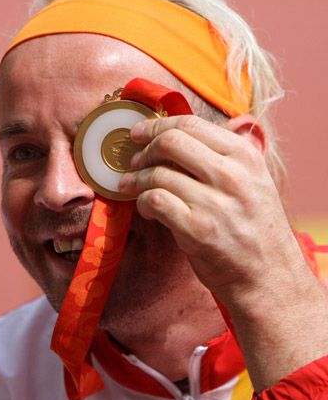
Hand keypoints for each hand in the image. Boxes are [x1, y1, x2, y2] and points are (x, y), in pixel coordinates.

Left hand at [118, 114, 298, 297]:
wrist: (268, 275)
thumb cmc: (254, 227)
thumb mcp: (253, 181)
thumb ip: (220, 157)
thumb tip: (173, 138)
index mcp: (244, 156)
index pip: (190, 124)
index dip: (156, 125)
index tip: (139, 133)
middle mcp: (231, 175)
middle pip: (169, 142)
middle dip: (143, 150)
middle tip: (134, 161)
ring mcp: (214, 203)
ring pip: (157, 174)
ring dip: (135, 179)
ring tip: (130, 185)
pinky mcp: (197, 229)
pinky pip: (155, 201)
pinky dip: (142, 202)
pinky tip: (146, 208)